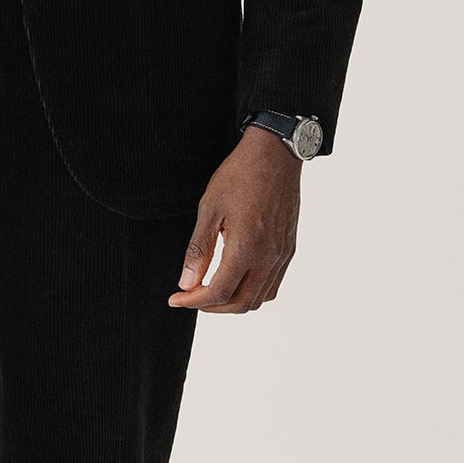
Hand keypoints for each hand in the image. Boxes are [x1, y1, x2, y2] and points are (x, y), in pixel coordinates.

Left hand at [168, 125, 301, 311]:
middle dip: (212, 307)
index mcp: (246, 249)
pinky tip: (236, 278)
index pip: (218, 293)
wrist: (275, 155)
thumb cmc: (240, 176)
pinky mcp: (288, 248)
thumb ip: (199, 249)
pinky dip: (253, 291)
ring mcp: (281, 255)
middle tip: (191, 296)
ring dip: (233, 302)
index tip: (176, 298)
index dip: (193, 301)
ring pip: (259, 298)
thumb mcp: (209, 209)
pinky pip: (273, 284)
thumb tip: (186, 282)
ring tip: (212, 290)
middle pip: (240, 304)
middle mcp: (268, 258)